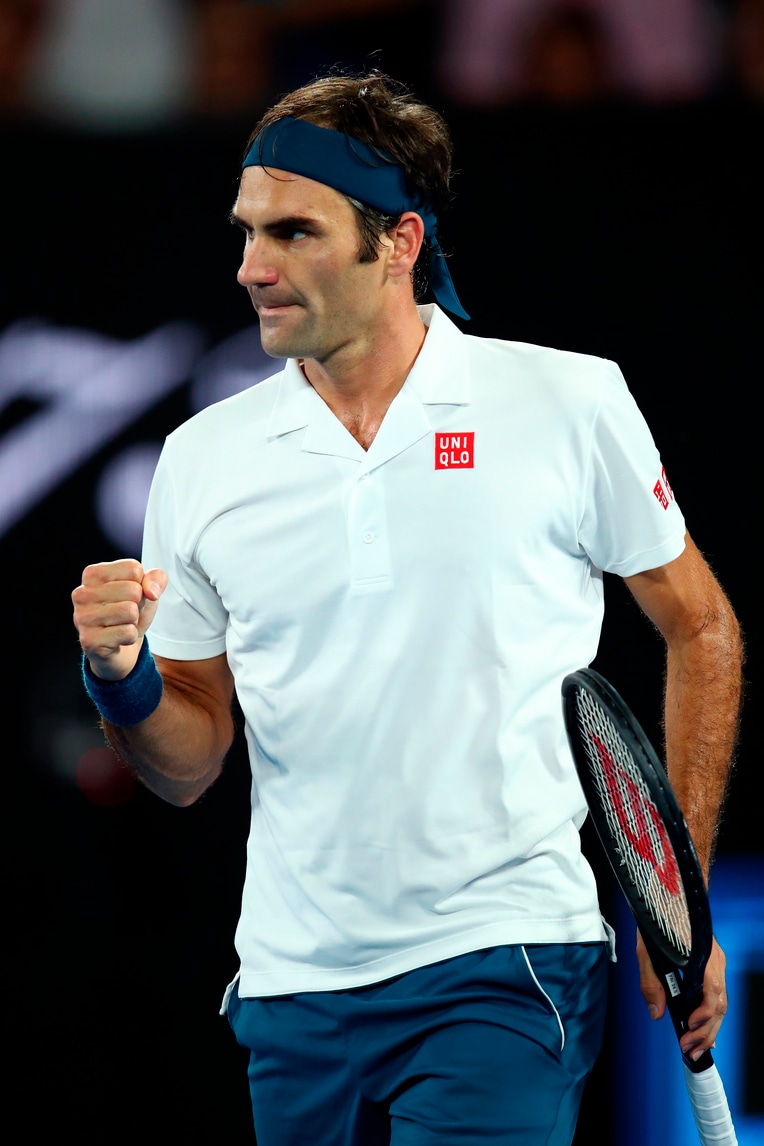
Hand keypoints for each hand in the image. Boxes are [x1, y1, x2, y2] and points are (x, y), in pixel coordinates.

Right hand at [72, 559, 167, 680]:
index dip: (142, 585)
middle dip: (138, 605)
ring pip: (130, 611)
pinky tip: (118, 639)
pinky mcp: (89, 640)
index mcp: (92, 574)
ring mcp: (82, 617)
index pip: (133, 568)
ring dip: (133, 622)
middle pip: (133, 590)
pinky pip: (128, 633)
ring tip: (121, 624)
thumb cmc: (130, 612)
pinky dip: (131, 637)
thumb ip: (156, 578)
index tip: (129, 596)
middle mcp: (81, 593)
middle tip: (125, 614)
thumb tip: (151, 591)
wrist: (122, 647)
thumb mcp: (147, 590)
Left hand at [636, 929, 727, 1060]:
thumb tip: (657, 1013)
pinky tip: (705, 1030)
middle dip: (705, 1032)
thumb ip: (651, 983)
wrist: (668, 894)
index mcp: (702, 957)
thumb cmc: (658, 917)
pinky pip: (717, 994)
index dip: (703, 1016)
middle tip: (690, 1050)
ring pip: (721, 1003)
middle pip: (719, 1005)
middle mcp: (714, 961)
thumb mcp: (646, 951)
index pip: (712, 994)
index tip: (688, 1030)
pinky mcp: (712, 964)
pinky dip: (711, 1015)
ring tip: (697, 1047)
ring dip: (710, 1028)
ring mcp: (716, 962)